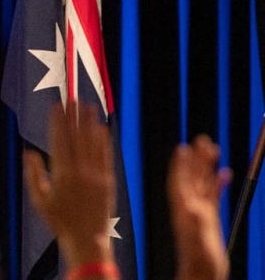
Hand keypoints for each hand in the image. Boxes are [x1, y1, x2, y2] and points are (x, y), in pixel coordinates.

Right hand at [23, 102, 114, 268]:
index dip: (58, 121)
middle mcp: (81, 171)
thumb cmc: (59, 221)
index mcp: (62, 174)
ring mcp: (96, 175)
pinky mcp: (108, 180)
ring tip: (89, 106)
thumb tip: (29, 152)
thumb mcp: (39, 200)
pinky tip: (102, 128)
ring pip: (93, 142)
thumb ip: (33, 174)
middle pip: (77, 136)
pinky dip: (104, 140)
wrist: (87, 239)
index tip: (56, 106)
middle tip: (72, 98)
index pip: (59, 139)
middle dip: (74, 116)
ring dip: (90, 122)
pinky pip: (106, 155)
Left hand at [169, 135, 230, 279]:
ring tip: (213, 148)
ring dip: (207, 166)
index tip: (182, 148)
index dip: (179, 165)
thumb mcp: (197, 240)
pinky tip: (225, 173)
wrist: (203, 273)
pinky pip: (213, 196)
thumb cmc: (198, 260)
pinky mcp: (209, 219)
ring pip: (203, 183)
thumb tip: (193, 208)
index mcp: (182, 210)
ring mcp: (199, 211)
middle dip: (196, 159)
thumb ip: (195, 223)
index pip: (179, 182)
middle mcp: (188, 207)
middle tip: (202, 139)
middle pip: (191, 177)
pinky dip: (218, 183)